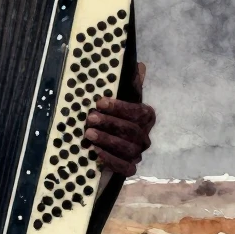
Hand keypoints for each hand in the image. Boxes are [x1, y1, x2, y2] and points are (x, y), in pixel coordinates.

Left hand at [83, 62, 154, 176]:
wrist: (109, 142)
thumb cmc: (114, 115)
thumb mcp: (120, 98)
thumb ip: (130, 84)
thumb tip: (139, 66)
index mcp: (146, 117)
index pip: (138, 112)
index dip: (119, 107)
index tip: (99, 101)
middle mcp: (145, 136)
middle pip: (132, 130)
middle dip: (110, 123)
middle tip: (90, 118)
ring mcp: (138, 153)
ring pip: (127, 148)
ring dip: (107, 140)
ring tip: (88, 134)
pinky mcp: (129, 168)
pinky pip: (124, 167)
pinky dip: (110, 160)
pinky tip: (96, 152)